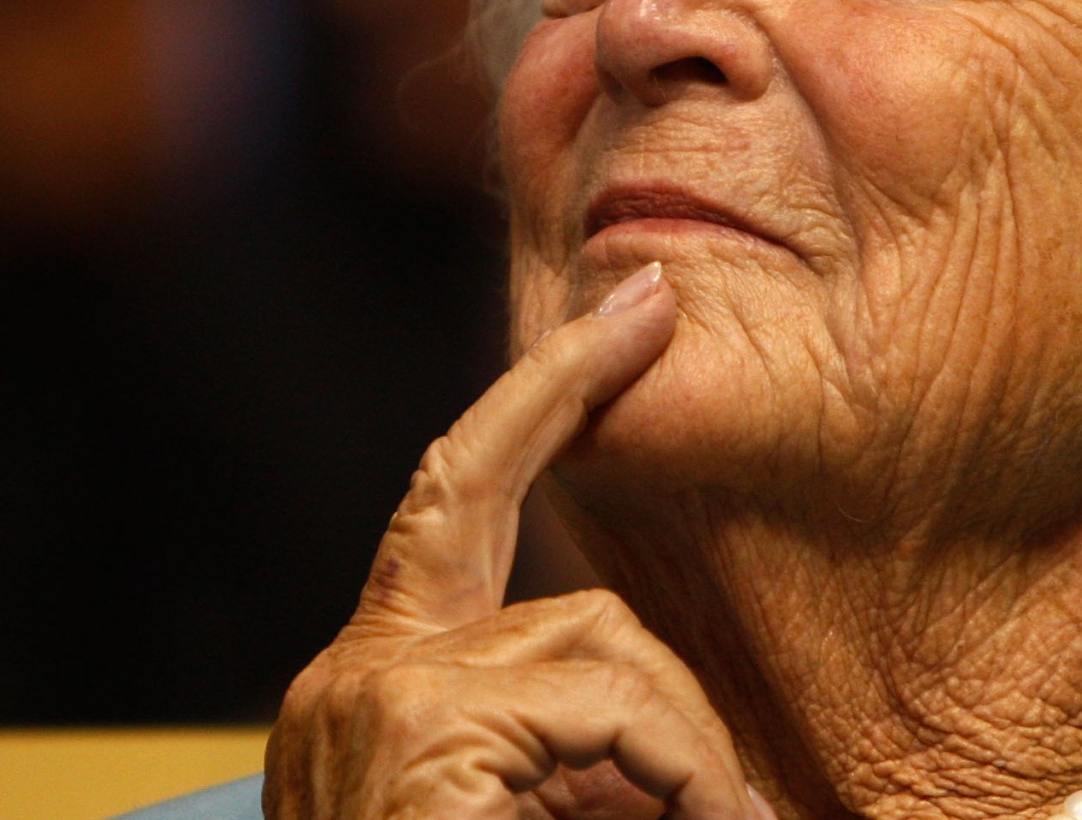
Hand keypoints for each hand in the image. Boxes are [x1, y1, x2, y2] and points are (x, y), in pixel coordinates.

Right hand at [265, 263, 761, 819]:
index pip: (456, 505)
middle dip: (679, 718)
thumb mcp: (543, 814)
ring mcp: (371, 704)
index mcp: (371, 703)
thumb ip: (593, 764)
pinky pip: (611, 709)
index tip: (637, 313)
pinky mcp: (418, 735)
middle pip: (577, 610)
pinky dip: (683, 780)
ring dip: (688, 776)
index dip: (542, 399)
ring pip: (608, 654)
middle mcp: (350, 685)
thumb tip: (731, 773)